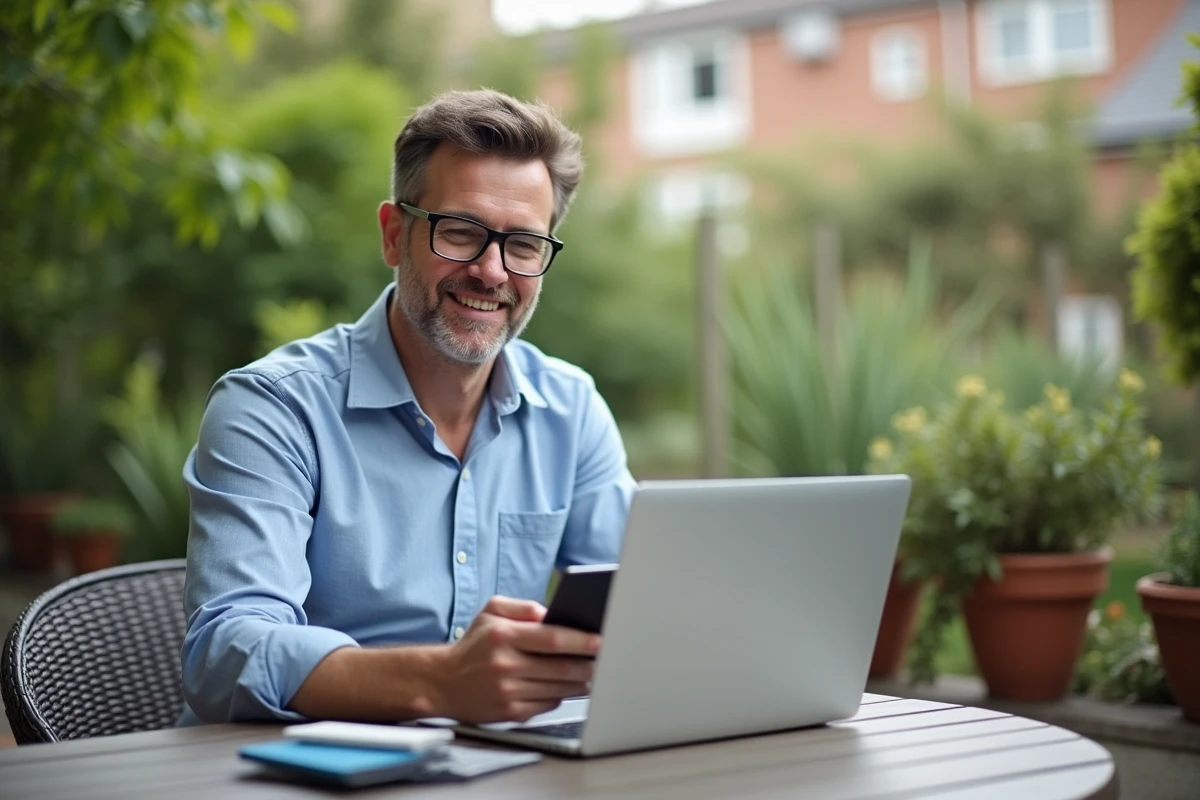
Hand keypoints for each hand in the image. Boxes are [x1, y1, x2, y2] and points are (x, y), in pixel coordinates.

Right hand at [431, 596, 600, 723]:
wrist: (442, 682)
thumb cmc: (472, 645)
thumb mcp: (491, 612)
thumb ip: (524, 608)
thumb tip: (554, 614)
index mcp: (503, 636)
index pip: (551, 638)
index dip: (580, 641)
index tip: (600, 641)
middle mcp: (505, 665)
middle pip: (560, 667)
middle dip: (588, 664)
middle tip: (604, 659)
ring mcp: (507, 691)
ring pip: (558, 688)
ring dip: (580, 682)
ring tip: (590, 673)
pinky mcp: (509, 713)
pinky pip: (547, 704)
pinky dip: (560, 696)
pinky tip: (565, 687)